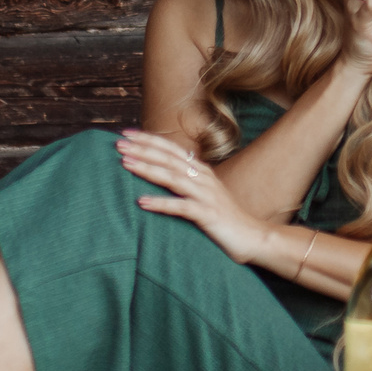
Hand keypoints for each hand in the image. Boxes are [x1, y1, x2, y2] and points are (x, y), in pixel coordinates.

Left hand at [117, 131, 274, 263]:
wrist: (254, 237)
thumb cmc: (224, 218)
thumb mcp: (204, 194)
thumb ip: (186, 181)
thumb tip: (162, 171)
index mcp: (201, 171)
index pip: (171, 149)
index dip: (148, 139)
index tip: (125, 133)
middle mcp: (203, 178)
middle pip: (168, 158)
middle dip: (142, 149)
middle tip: (118, 143)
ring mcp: (206, 195)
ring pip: (173, 177)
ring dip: (148, 169)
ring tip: (125, 163)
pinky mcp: (208, 215)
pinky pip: (181, 207)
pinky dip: (161, 203)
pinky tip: (141, 202)